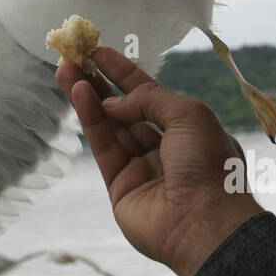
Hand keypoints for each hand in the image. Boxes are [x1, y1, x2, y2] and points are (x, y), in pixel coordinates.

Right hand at [55, 47, 262, 275]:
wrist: (205, 224)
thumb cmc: (210, 166)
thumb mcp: (189, 115)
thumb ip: (149, 99)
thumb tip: (115, 102)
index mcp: (188, 132)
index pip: (150, 95)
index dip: (124, 73)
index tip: (100, 51)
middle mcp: (163, 148)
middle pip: (124, 109)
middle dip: (99, 82)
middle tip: (74, 57)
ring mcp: (139, 168)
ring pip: (108, 125)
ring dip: (87, 96)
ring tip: (66, 69)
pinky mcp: (118, 186)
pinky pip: (102, 145)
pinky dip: (89, 118)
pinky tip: (78, 93)